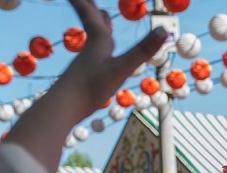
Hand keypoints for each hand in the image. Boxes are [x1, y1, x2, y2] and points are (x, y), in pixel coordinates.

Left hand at [5, 0, 166, 172]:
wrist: (62, 108)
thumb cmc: (90, 87)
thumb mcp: (121, 69)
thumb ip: (142, 51)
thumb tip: (163, 30)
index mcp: (98, 43)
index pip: (91, 15)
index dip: (84, 2)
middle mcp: (91, 50)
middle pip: (92, 23)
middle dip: (92, 8)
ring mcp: (87, 63)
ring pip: (94, 39)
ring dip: (98, 27)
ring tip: (102, 20)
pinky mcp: (85, 77)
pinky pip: (95, 56)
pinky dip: (100, 49)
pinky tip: (102, 57)